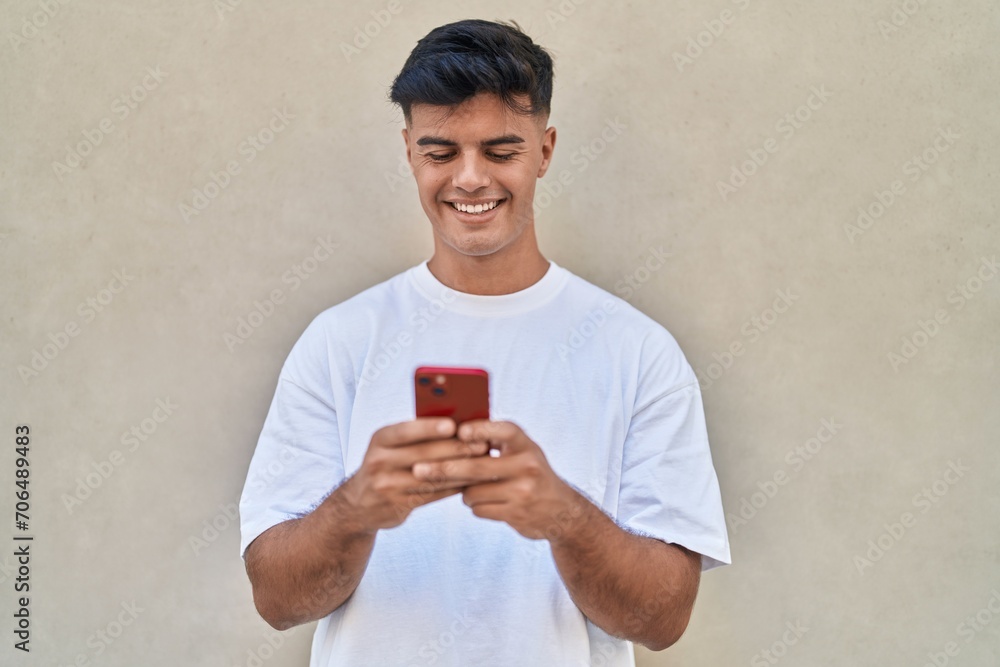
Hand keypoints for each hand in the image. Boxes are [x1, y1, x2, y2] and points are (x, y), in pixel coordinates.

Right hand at [342, 418, 488, 532]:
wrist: (358, 505)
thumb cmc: (386, 464)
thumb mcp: (389, 445)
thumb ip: (415, 435)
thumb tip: (457, 422)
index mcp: (380, 439)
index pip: (405, 430)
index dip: (429, 428)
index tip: (453, 424)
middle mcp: (379, 461)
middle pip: (423, 454)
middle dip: (456, 448)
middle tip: (482, 444)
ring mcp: (387, 486)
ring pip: (432, 476)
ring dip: (461, 469)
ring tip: (484, 462)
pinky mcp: (398, 506)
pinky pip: (433, 494)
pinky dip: (454, 486)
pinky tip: (471, 480)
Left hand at [411, 420, 583, 539]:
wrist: (560, 512)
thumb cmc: (531, 474)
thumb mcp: (522, 452)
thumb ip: (496, 442)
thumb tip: (452, 430)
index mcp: (527, 445)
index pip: (504, 430)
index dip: (481, 429)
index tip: (459, 431)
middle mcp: (528, 466)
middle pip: (477, 466)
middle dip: (444, 468)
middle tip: (418, 470)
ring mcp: (524, 492)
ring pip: (473, 491)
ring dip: (466, 492)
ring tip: (475, 489)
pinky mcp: (517, 514)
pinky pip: (479, 509)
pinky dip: (477, 506)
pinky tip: (489, 503)